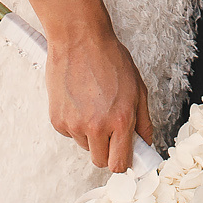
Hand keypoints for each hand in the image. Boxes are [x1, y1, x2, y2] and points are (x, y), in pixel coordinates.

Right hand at [47, 18, 154, 170]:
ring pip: (85, 146)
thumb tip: (145, 145)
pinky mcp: (57, 120)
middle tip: (110, 130)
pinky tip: (79, 101)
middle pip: (100, 161)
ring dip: (90, 135)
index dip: (123, 162)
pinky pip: (69, 133)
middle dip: (107, 151)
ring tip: (93, 106)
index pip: (119, 164)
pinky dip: (75, 123)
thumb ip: (143, 122)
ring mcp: (73, 124)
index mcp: (120, 121)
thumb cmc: (110, 59)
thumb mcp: (138, 89)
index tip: (124, 156)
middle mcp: (96, 127)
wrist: (79, 39)